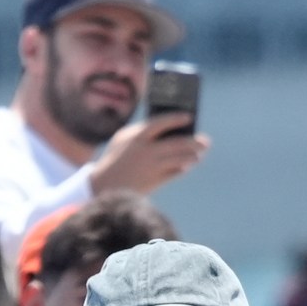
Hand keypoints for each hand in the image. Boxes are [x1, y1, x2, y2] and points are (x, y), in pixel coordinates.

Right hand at [88, 115, 209, 196]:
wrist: (101, 188)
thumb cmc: (114, 160)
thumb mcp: (122, 140)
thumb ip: (142, 131)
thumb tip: (168, 128)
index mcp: (137, 137)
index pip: (162, 122)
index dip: (177, 119)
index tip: (188, 118)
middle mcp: (146, 151)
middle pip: (177, 142)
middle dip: (194, 142)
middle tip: (205, 141)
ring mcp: (150, 167)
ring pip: (180, 159)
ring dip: (192, 156)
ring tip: (198, 154)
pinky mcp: (153, 182)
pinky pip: (174, 173)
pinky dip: (182, 169)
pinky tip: (187, 165)